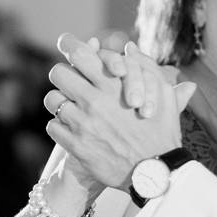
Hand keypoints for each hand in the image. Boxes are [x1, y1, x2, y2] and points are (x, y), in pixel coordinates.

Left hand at [44, 33, 195, 187]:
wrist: (155, 173)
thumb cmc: (162, 132)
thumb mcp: (164, 95)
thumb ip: (148, 68)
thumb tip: (131, 48)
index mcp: (114, 84)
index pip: (79, 54)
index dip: (69, 45)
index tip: (65, 43)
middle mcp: (94, 100)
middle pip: (58, 73)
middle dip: (63, 75)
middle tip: (70, 82)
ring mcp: (83, 123)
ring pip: (52, 100)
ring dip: (60, 102)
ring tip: (70, 107)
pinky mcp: (76, 145)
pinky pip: (52, 126)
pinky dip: (59, 125)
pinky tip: (71, 128)